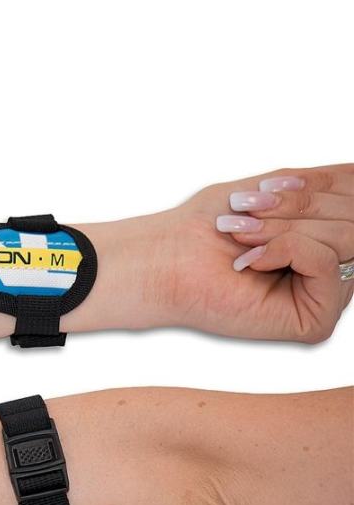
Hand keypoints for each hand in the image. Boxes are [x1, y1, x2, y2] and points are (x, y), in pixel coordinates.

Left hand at [75, 164, 353, 342]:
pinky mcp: (316, 320)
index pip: (352, 194)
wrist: (169, 261)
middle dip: (297, 205)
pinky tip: (247, 262)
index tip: (265, 189)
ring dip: (284, 227)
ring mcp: (329, 294)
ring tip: (239, 234)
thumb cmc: (208, 227)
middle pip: (353, 216)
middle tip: (245, 211)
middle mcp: (337, 266)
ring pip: (346, 236)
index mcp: (328, 234)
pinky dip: (285, 251)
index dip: (317, 185)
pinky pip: (327, 264)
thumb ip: (322, 184)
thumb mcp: (273, 188)